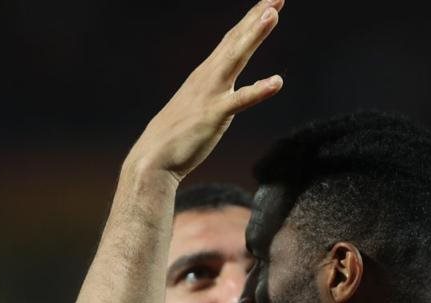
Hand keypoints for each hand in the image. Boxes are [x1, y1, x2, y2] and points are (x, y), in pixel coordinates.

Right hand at [127, 0, 284, 180]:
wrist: (153, 159)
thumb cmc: (175, 137)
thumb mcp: (197, 107)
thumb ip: (211, 96)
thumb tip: (223, 94)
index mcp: (205, 75)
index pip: (231, 41)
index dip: (250, 21)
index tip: (269, 4)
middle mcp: (207, 77)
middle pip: (236, 40)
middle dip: (257, 17)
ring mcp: (210, 94)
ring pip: (236, 58)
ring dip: (254, 35)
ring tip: (273, 14)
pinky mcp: (214, 115)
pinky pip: (240, 101)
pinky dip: (258, 90)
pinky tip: (277, 82)